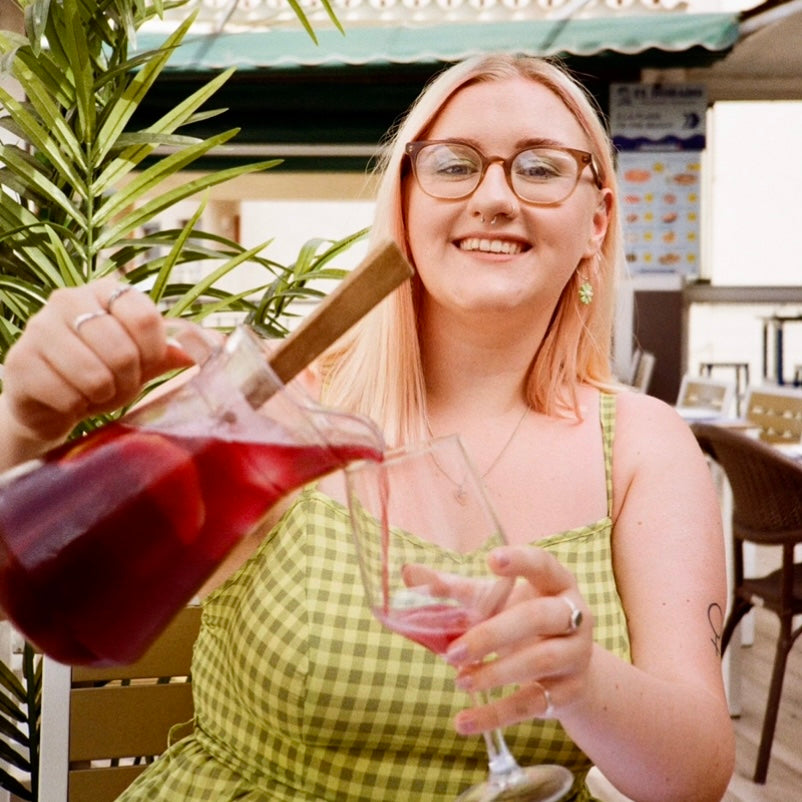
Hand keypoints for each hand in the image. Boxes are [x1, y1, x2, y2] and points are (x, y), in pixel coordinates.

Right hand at [0, 278, 194, 450]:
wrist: (51, 402)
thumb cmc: (102, 375)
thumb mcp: (141, 362)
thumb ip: (168, 351)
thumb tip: (208, 347)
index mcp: (105, 291)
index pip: (145, 317)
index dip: (153, 352)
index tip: (147, 364)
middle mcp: (68, 300)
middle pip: (122, 349)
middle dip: (128, 380)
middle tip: (117, 385)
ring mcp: (39, 328)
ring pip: (94, 374)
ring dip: (103, 395)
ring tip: (94, 392)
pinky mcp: (19, 361)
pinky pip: (67, 395)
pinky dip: (76, 407)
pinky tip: (68, 400)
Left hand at [443, 545, 592, 733]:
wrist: (566, 670)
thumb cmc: (521, 619)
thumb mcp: (492, 601)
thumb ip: (453, 588)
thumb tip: (409, 572)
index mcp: (555, 582)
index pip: (543, 564)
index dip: (521, 561)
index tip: (490, 560)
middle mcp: (573, 615)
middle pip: (538, 617)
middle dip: (493, 634)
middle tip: (455, 652)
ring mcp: (576, 655)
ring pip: (540, 660)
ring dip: (495, 673)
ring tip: (459, 681)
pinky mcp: (568, 692)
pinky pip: (532, 704)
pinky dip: (496, 715)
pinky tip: (463, 722)